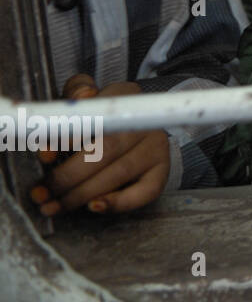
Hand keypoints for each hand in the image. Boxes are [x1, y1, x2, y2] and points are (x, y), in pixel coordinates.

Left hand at [30, 77, 170, 215]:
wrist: (134, 132)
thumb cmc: (99, 119)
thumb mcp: (84, 101)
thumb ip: (75, 94)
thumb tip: (82, 97)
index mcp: (123, 96)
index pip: (96, 114)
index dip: (69, 136)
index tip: (44, 156)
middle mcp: (143, 121)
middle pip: (106, 148)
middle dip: (67, 176)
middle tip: (40, 192)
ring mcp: (156, 147)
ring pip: (118, 173)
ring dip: (80, 194)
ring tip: (52, 206)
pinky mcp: (161, 171)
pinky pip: (144, 192)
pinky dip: (118, 203)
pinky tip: (94, 207)